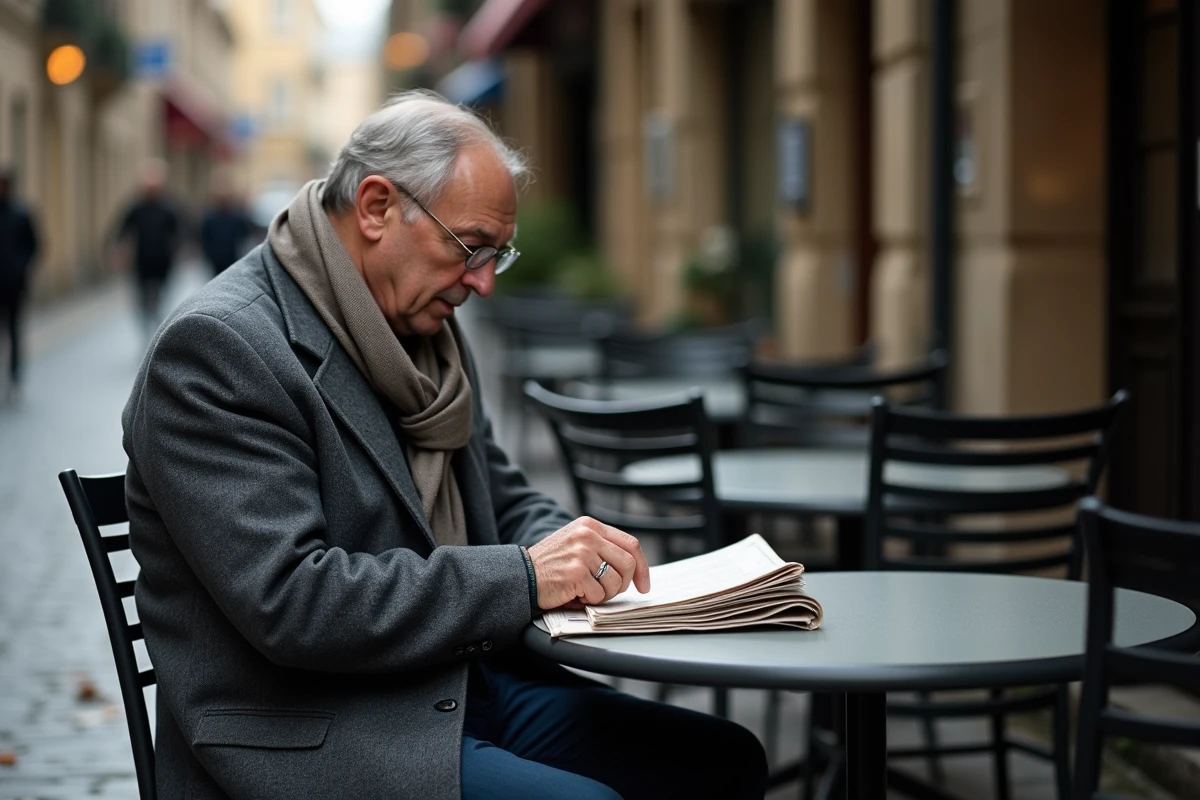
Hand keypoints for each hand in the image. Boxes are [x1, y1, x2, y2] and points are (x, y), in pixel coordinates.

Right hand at [527, 517, 650, 609]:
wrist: (522, 574)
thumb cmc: (551, 564)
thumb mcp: (577, 543)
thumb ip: (603, 548)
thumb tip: (634, 567)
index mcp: (591, 526)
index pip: (631, 544)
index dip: (642, 567)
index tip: (644, 585)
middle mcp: (588, 535)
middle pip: (628, 564)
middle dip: (623, 584)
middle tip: (609, 592)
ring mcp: (582, 553)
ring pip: (615, 582)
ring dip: (604, 594)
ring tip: (585, 591)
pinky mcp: (576, 572)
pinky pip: (598, 594)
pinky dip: (588, 600)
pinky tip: (574, 593)